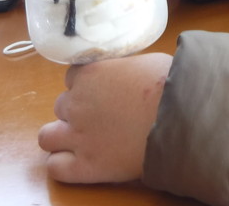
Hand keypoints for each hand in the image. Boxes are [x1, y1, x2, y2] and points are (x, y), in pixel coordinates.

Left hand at [38, 53, 172, 183]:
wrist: (182, 116)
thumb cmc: (170, 83)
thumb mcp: (144, 62)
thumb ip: (123, 68)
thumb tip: (127, 73)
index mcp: (90, 74)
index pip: (73, 77)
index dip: (88, 86)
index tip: (104, 93)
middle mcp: (77, 103)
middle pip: (61, 106)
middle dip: (78, 111)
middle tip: (101, 117)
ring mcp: (78, 135)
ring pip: (47, 136)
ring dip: (62, 136)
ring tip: (85, 140)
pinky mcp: (87, 164)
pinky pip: (55, 167)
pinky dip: (63, 164)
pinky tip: (80, 162)